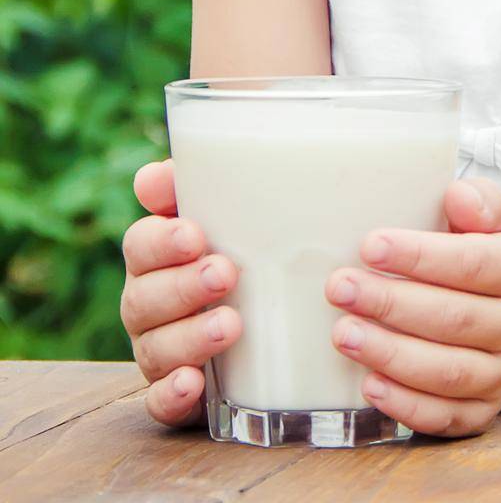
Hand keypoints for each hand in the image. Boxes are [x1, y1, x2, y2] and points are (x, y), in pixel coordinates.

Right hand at [119, 158, 241, 427]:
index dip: (162, 241)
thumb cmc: (254, 251)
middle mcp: (149, 305)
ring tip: (232, 325)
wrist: (279, 328)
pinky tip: (193, 382)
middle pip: (143, 298)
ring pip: (154, 350)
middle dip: (182, 286)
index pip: (140, 244)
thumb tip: (152, 176)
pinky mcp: (177, 398)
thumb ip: (208, 184)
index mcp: (158, 258)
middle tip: (225, 274)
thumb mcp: (241, 214)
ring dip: (188, 337)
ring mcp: (160, 354)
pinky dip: (172, 394)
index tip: (196, 235)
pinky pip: (160, 404)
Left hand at [326, 177, 500, 438]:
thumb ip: (478, 201)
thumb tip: (457, 195)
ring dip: (390, 354)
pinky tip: (368, 383)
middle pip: (453, 318)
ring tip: (343, 333)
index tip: (370, 245)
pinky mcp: (482, 412)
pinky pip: (444, 416)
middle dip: (390, 303)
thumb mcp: (489, 220)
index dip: (420, 255)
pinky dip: (405, 404)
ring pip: (447, 372)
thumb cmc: (480, 258)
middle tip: (339, 287)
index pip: (472, 263)